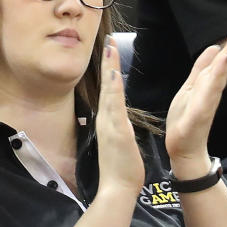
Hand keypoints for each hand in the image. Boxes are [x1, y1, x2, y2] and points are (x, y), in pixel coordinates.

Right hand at [95, 37, 143, 196]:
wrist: (117, 189)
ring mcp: (109, 123)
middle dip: (107, 60)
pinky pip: (115, 106)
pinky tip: (114, 74)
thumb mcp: (118, 140)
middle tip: (107, 38)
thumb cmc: (120, 167)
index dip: (109, 68)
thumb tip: (117, 117)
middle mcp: (106, 118)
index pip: (109, 89)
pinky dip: (113, 89)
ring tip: (109, 47)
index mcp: (108, 119)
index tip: (110, 48)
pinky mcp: (116, 130)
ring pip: (109, 90)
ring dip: (110, 68)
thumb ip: (117, 126)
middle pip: (107, 84)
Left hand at [165, 19, 226, 178]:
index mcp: (209, 82)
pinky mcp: (200, 114)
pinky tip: (220, 68)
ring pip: (219, 76)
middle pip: (226, 62)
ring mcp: (207, 101)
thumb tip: (214, 47)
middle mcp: (212, 89)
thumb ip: (202, 68)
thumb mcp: (191, 86)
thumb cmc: (186, 117)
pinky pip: (208, 95)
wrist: (183, 147)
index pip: (223, 56)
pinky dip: (215, 81)